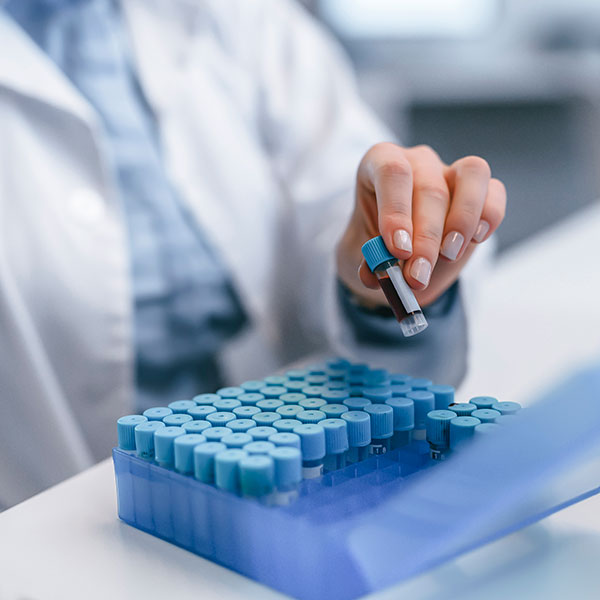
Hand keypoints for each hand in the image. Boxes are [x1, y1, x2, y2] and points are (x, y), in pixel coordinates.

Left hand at [336, 143, 505, 307]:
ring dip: (462, 220)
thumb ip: (368, 262)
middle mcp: (417, 161)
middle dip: (426, 239)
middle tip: (418, 276)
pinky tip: (476, 241)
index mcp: (378, 164)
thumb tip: (373, 275)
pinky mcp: (480, 189)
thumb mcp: (362, 256)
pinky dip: (489, 216)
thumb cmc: (378, 245)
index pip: (391, 172)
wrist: (400, 255)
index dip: (396, 210)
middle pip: (429, 188)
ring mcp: (450, 170)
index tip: (398, 250)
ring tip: (449, 255)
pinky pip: (494, 191)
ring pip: (471, 174)